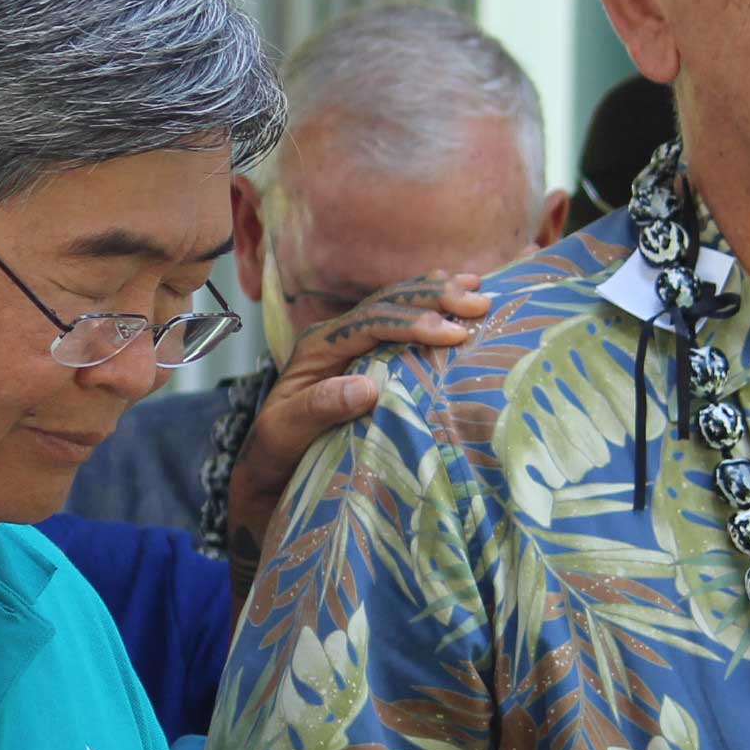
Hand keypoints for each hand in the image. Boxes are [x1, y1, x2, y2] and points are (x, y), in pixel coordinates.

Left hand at [223, 274, 488, 562]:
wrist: (270, 463)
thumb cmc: (278, 450)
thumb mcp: (287, 432)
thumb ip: (320, 407)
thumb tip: (366, 388)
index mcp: (318, 346)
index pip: (371, 323)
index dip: (412, 324)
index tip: (451, 334)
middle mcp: (336, 336)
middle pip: (389, 303)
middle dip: (435, 299)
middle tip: (479, 303)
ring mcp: (352, 343)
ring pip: (398, 304)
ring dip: (436, 294)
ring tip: (477, 286)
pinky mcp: (367, 356)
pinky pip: (401, 322)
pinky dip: (430, 309)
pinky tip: (455, 299)